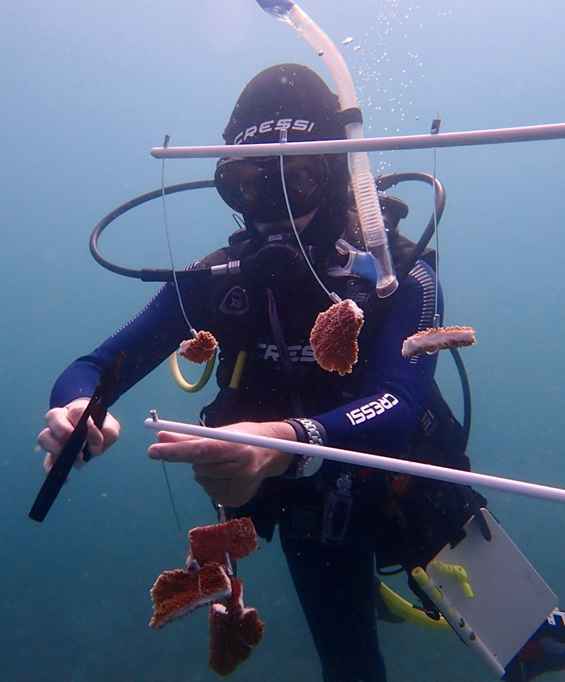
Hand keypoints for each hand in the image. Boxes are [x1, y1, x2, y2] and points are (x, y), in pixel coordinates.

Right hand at [38, 398, 120, 474]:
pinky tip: (67, 478)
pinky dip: (53, 470)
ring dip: (58, 449)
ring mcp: (53, 436)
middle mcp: (61, 419)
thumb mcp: (110, 426)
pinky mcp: (52, 454)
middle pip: (52, 416)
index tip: (98, 440)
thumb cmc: (100, 425)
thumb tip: (96, 448)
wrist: (91, 430)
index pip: (77, 411)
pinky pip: (46, 461)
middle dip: (65, 433)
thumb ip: (109, 433)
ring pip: (44, 437)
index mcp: (76, 409)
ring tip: (77, 459)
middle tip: (81, 447)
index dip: (87, 427)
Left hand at [147, 421, 295, 507]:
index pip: (200, 450)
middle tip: (211, 451)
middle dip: (196, 459)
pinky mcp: (238, 500)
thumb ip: (189, 437)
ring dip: (204, 472)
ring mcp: (241, 487)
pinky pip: (210, 494)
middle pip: (199, 468)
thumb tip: (160, 436)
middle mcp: (241, 468)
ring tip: (222, 463)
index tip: (153, 450)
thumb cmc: (243, 438)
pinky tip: (225, 476)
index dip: (175, 451)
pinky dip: (211, 483)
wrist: (274, 453)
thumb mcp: (221, 432)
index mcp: (237, 446)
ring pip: (202, 482)